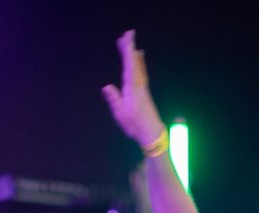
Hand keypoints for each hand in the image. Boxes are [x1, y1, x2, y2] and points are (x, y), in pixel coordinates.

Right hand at [100, 31, 166, 146]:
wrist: (152, 133)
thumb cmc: (135, 125)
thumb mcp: (121, 114)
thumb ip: (114, 100)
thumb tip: (106, 86)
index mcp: (132, 88)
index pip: (129, 66)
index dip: (128, 51)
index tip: (127, 38)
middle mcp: (139, 85)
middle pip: (134, 63)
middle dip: (130, 48)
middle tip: (127, 34)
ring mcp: (142, 87)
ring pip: (138, 66)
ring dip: (133, 54)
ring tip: (130, 43)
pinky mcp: (144, 91)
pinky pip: (140, 71)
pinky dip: (139, 62)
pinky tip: (139, 58)